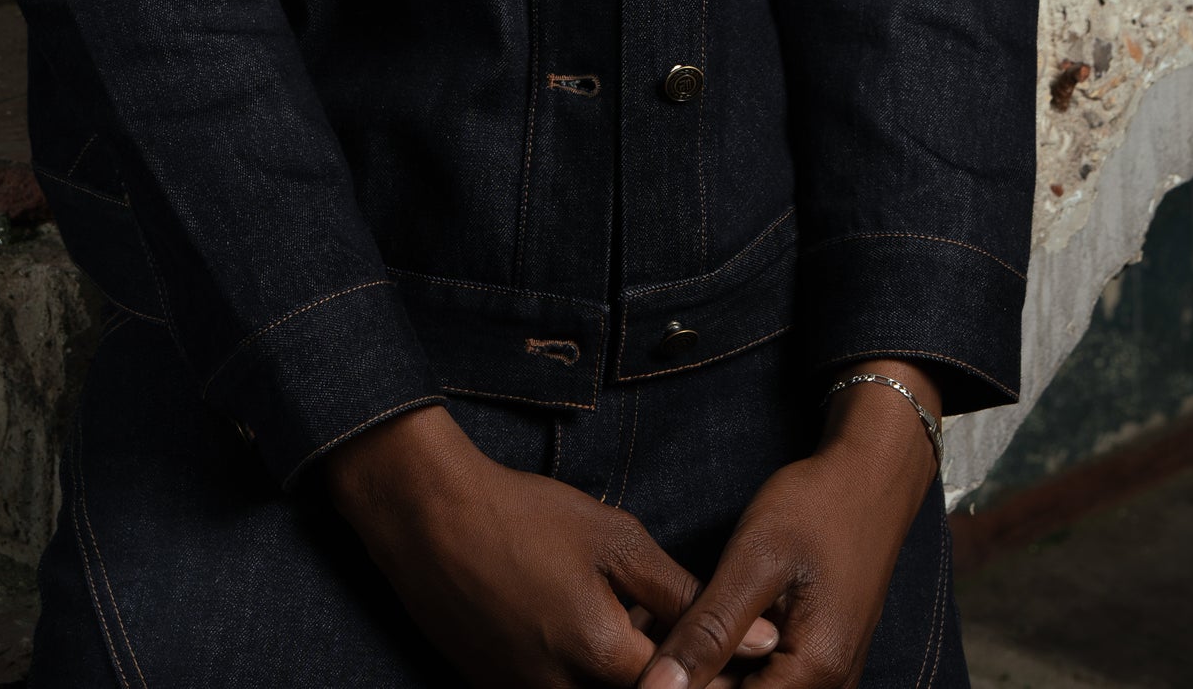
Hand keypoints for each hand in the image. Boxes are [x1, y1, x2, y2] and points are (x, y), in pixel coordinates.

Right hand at [324, 402, 781, 687]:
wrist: (430, 520)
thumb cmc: (527, 519)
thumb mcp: (616, 540)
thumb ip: (685, 596)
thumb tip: (762, 638)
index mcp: (602, 657)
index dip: (716, 676)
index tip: (735, 662)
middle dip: (667, 679)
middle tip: (678, 642)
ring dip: (620, 676)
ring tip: (628, 633)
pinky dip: (581, 676)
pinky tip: (587, 635)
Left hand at [636, 362, 941, 688]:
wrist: (870, 476)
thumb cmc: (815, 508)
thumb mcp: (754, 562)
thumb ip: (707, 633)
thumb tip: (656, 688)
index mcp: (815, 674)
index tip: (648, 658)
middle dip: (695, 678)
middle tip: (656, 631)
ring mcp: (829, 677)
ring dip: (711, 670)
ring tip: (674, 628)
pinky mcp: (822, 659)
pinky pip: (768, 677)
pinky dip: (731, 660)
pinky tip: (702, 626)